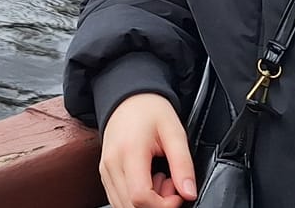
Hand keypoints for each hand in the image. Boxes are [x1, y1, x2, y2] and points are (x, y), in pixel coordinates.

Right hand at [98, 92, 196, 206]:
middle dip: (157, 204)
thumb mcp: (174, 132)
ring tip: (160, 179)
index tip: (178, 194)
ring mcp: (105, 170)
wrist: (128, 97)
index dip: (163, 205)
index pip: (140, 197)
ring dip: (146, 203)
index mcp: (129, 152)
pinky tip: (148, 180)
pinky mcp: (105, 173)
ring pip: (123, 205)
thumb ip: (183, 164)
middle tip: (170, 184)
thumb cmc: (150, 110)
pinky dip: (136, 198)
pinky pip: (119, 198)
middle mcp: (111, 164)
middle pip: (131, 206)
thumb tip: (189, 193)